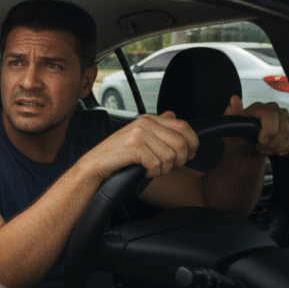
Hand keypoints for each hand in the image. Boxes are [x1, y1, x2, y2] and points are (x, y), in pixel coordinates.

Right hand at [82, 112, 198, 179]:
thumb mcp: (139, 136)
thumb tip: (173, 115)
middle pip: (181, 143)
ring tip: (152, 169)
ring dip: (164, 169)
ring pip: (170, 156)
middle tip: (168, 166)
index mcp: (149, 119)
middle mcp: (145, 123)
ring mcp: (139, 133)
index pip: (184, 126)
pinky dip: (153, 173)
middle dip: (180, 160)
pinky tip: (144, 171)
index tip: (190, 155)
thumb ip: (158, 126)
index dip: (193, 143)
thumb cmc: (118, 154)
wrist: (96, 163)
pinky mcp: (134, 146)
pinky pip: (157, 164)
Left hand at [223, 95, 288, 155]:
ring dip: (279, 146)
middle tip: (261, 147)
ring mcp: (284, 115)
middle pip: (284, 127)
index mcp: (258, 107)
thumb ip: (232, 113)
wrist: (246, 147)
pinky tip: (276, 148)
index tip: (262, 141)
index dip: (270, 131)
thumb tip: (234, 99)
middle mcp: (273, 108)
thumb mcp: (230, 127)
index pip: (272, 116)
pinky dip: (287, 147)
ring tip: (267, 148)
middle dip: (273, 143)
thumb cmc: (237, 137)